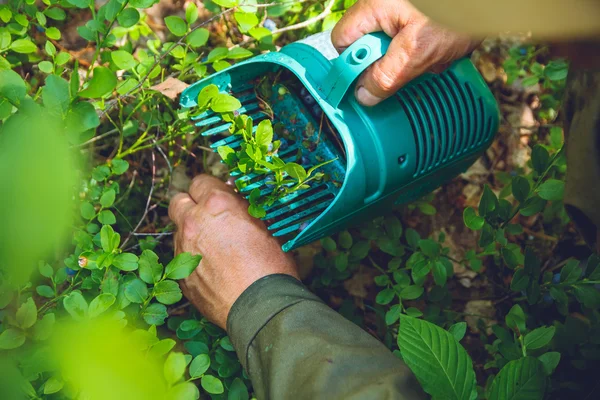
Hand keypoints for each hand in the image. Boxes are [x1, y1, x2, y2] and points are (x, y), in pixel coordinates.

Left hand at [168, 175, 298, 328]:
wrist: (260, 307)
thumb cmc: (271, 265)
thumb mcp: (267, 227)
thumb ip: (246, 210)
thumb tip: (238, 202)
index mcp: (216, 205)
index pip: (201, 182)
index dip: (212, 189)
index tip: (221, 198)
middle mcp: (193, 223)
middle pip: (178, 201)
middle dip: (191, 205)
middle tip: (210, 217)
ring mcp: (183, 250)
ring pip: (178, 231)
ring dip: (192, 233)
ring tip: (215, 248)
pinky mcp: (180, 275)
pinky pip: (181, 258)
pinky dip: (193, 259)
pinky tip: (213, 270)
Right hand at [331, 0, 480, 105]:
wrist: (496, 1)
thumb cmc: (460, 10)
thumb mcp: (419, 50)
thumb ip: (388, 75)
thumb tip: (363, 96)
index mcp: (374, 7)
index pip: (342, 41)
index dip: (350, 66)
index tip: (364, 87)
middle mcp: (383, 6)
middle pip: (368, 46)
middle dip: (388, 64)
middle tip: (410, 69)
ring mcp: (402, 11)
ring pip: (393, 47)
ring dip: (410, 60)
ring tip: (434, 56)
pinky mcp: (420, 15)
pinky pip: (412, 40)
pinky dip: (425, 50)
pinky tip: (442, 50)